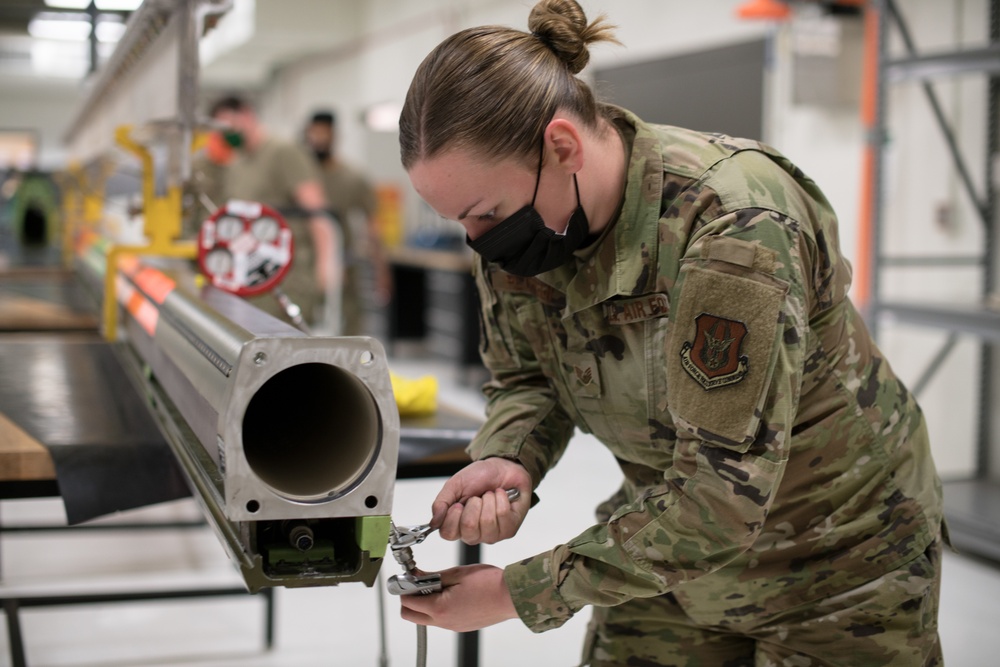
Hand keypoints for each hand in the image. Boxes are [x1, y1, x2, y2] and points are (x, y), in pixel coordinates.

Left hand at [400, 564, 517, 631]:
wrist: (511, 596)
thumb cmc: (490, 584)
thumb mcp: (457, 574)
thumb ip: (433, 576)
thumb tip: (416, 576)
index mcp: (440, 609)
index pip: (407, 602)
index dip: (404, 586)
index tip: (408, 576)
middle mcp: (444, 622)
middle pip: (411, 615)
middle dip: (409, 599)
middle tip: (418, 583)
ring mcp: (453, 626)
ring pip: (425, 618)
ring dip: (424, 603)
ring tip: (438, 585)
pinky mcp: (461, 626)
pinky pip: (441, 620)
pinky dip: (438, 607)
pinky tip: (450, 593)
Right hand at [431, 458, 530, 544]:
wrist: (502, 468)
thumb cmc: (479, 477)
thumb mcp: (455, 485)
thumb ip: (441, 503)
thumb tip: (434, 522)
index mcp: (457, 525)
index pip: (448, 534)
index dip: (452, 517)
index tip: (458, 504)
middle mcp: (474, 533)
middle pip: (468, 529)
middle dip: (473, 504)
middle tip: (477, 497)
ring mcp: (492, 534)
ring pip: (487, 521)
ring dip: (488, 500)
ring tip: (490, 495)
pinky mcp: (509, 529)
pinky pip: (503, 515)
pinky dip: (501, 498)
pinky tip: (501, 496)